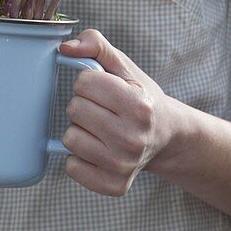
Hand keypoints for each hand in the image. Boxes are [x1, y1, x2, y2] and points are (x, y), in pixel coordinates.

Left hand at [58, 29, 175, 196]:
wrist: (166, 136)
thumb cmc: (140, 97)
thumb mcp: (124, 66)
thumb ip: (95, 44)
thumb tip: (64, 49)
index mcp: (138, 105)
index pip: (84, 82)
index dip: (89, 81)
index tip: (105, 89)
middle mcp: (133, 138)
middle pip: (75, 109)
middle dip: (84, 105)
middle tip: (104, 110)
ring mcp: (124, 165)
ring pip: (70, 138)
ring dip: (80, 130)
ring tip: (101, 129)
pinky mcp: (114, 185)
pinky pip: (72, 167)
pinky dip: (79, 158)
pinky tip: (98, 150)